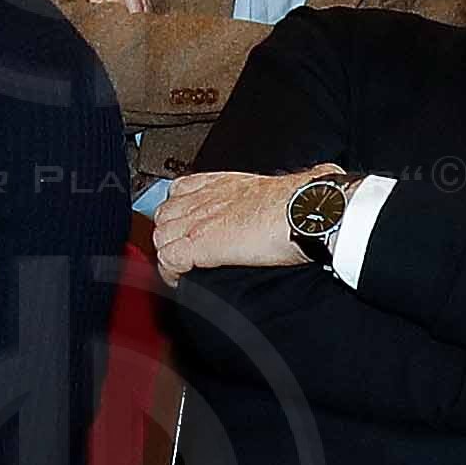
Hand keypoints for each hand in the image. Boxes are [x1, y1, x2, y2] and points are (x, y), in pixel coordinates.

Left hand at [151, 166, 331, 274]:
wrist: (303, 210)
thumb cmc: (299, 201)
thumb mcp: (276, 187)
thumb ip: (265, 193)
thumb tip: (290, 194)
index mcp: (220, 183)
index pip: (179, 192)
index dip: (179, 212)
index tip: (186, 226)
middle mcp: (203, 198)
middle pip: (165, 215)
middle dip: (171, 234)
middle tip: (183, 251)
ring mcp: (197, 220)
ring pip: (162, 237)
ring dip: (169, 254)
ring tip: (182, 269)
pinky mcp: (198, 243)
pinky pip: (168, 260)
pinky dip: (171, 272)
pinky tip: (182, 281)